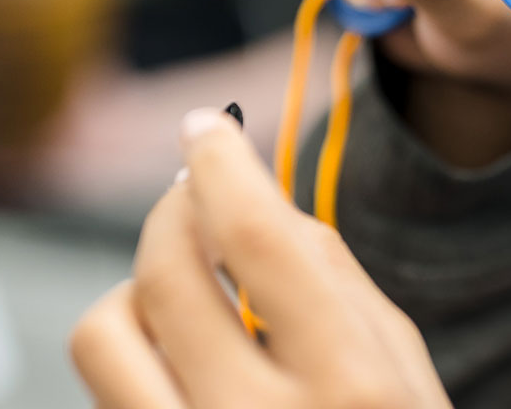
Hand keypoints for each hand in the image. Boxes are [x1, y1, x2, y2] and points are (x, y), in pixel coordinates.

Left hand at [72, 108, 451, 408]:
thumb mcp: (407, 382)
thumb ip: (337, 287)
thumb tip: (256, 197)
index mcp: (351, 393)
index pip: (260, 238)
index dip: (221, 164)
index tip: (206, 128)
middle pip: (166, 272)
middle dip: (174, 210)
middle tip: (197, 193)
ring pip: (103, 334)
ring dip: (136, 288)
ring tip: (186, 293)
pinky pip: (107, 395)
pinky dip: (135, 357)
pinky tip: (184, 361)